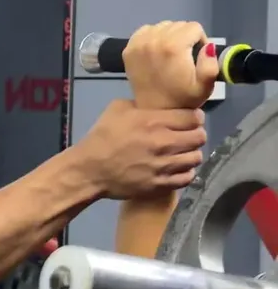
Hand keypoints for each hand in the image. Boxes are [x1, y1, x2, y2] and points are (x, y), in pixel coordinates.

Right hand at [74, 100, 206, 198]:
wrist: (88, 170)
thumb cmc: (101, 138)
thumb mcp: (116, 109)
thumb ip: (140, 103)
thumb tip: (154, 104)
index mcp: (154, 121)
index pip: (194, 117)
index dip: (194, 118)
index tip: (189, 121)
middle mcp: (164, 143)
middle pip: (200, 137)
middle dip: (196, 135)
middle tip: (187, 137)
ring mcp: (163, 166)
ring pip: (196, 158)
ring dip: (191, 154)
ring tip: (182, 154)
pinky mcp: (160, 184)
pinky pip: (187, 178)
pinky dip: (185, 172)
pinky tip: (177, 169)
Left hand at [123, 21, 218, 108]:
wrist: (154, 109)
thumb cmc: (182, 99)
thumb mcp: (205, 86)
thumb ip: (211, 64)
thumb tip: (207, 46)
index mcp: (173, 47)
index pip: (193, 27)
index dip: (199, 40)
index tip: (195, 55)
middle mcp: (153, 40)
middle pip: (177, 25)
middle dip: (184, 37)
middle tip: (182, 56)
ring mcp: (138, 44)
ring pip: (162, 26)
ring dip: (169, 36)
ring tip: (170, 54)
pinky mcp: (128, 49)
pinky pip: (145, 30)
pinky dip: (153, 36)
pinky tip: (157, 51)